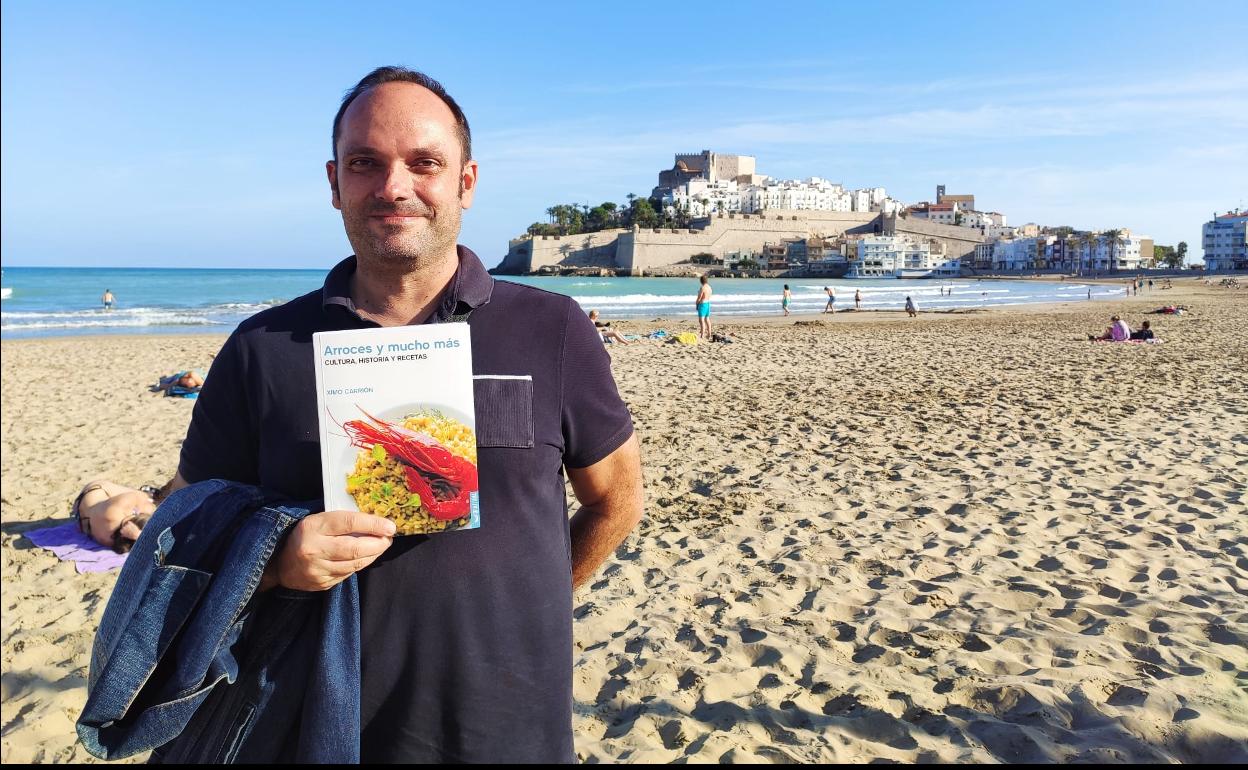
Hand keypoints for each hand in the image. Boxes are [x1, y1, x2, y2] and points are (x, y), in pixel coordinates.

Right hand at [262, 510, 395, 591]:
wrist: (278, 563)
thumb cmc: (304, 535)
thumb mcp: (317, 520)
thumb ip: (341, 521)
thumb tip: (375, 521)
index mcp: (312, 526)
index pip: (348, 523)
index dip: (373, 524)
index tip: (390, 526)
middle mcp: (313, 549)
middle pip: (355, 548)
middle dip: (377, 543)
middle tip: (388, 538)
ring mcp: (317, 569)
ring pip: (354, 564)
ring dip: (373, 555)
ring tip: (380, 546)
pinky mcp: (321, 583)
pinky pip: (348, 573)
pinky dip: (360, 564)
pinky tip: (364, 557)